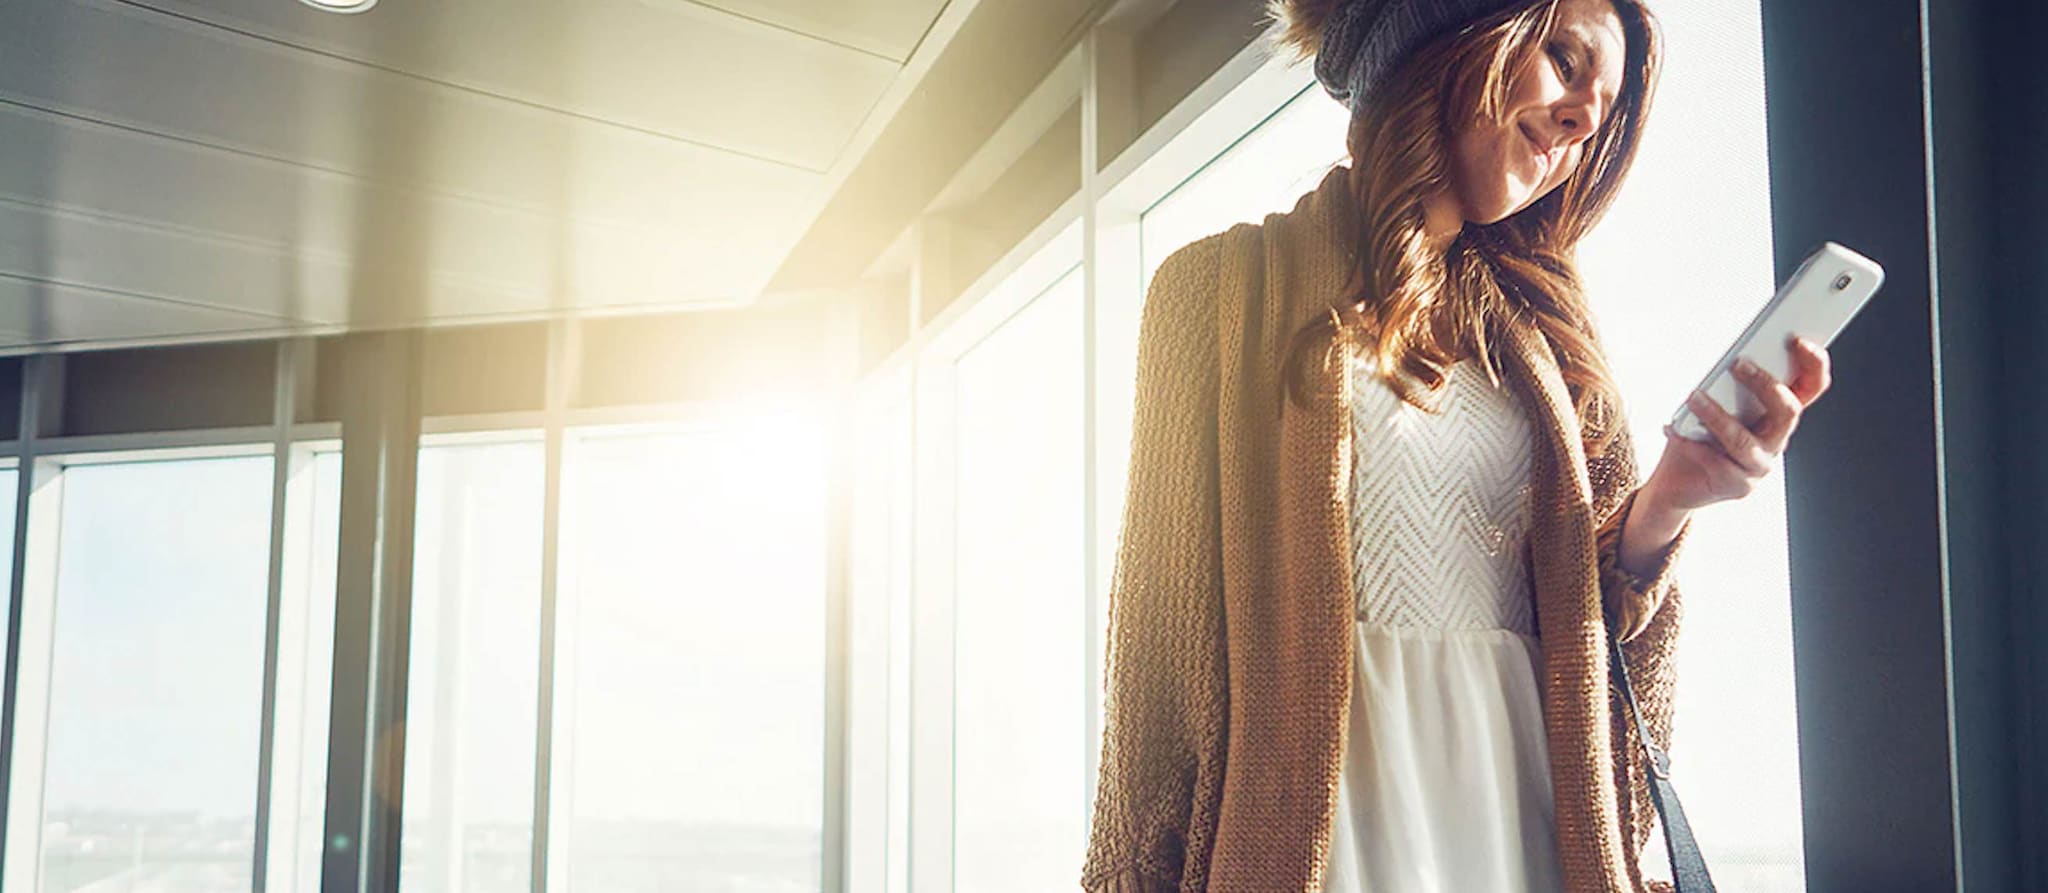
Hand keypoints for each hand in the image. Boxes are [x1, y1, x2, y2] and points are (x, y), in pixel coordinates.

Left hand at [1646, 334, 1832, 513]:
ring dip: (1716, 416)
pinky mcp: (1738, 486)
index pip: (1811, 387)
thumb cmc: (1697, 435)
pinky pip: (1714, 462)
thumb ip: (1728, 385)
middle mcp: (1776, 440)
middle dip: (1765, 384)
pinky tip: (1672, 429)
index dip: (1814, 363)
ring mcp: (1759, 465)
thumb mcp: (1716, 404)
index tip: (1798, 340)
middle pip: (1788, 411)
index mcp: (1778, 415)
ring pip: (1743, 439)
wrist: (1678, 481)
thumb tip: (1729, 360)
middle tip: (1737, 364)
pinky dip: (1689, 442)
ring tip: (1693, 397)